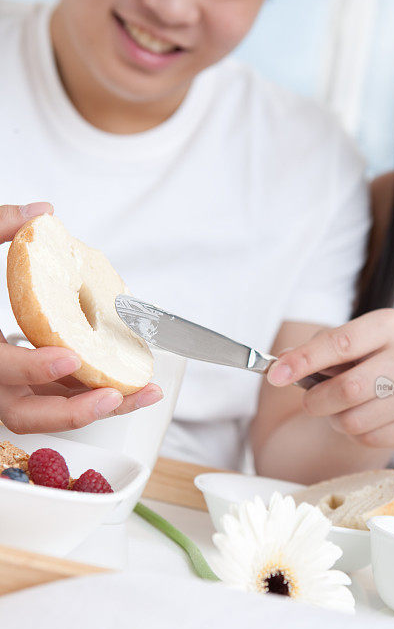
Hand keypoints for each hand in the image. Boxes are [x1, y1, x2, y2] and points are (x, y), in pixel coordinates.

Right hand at [0, 203, 162, 432]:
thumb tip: (43, 212)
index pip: (0, 370)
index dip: (33, 368)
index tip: (69, 355)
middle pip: (27, 415)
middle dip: (76, 411)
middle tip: (115, 395)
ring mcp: (6, 390)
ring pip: (50, 414)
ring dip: (100, 407)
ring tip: (144, 392)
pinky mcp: (26, 389)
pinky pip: (61, 399)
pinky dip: (94, 393)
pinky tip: (130, 382)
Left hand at [267, 308, 393, 449]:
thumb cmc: (361, 360)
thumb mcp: (338, 346)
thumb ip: (309, 351)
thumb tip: (281, 364)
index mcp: (391, 325)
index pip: (341, 343)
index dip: (304, 360)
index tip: (275, 375)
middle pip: (349, 388)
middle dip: (317, 400)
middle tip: (308, 402)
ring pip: (356, 420)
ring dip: (336, 419)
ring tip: (343, 408)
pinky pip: (369, 439)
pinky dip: (356, 434)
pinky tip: (366, 419)